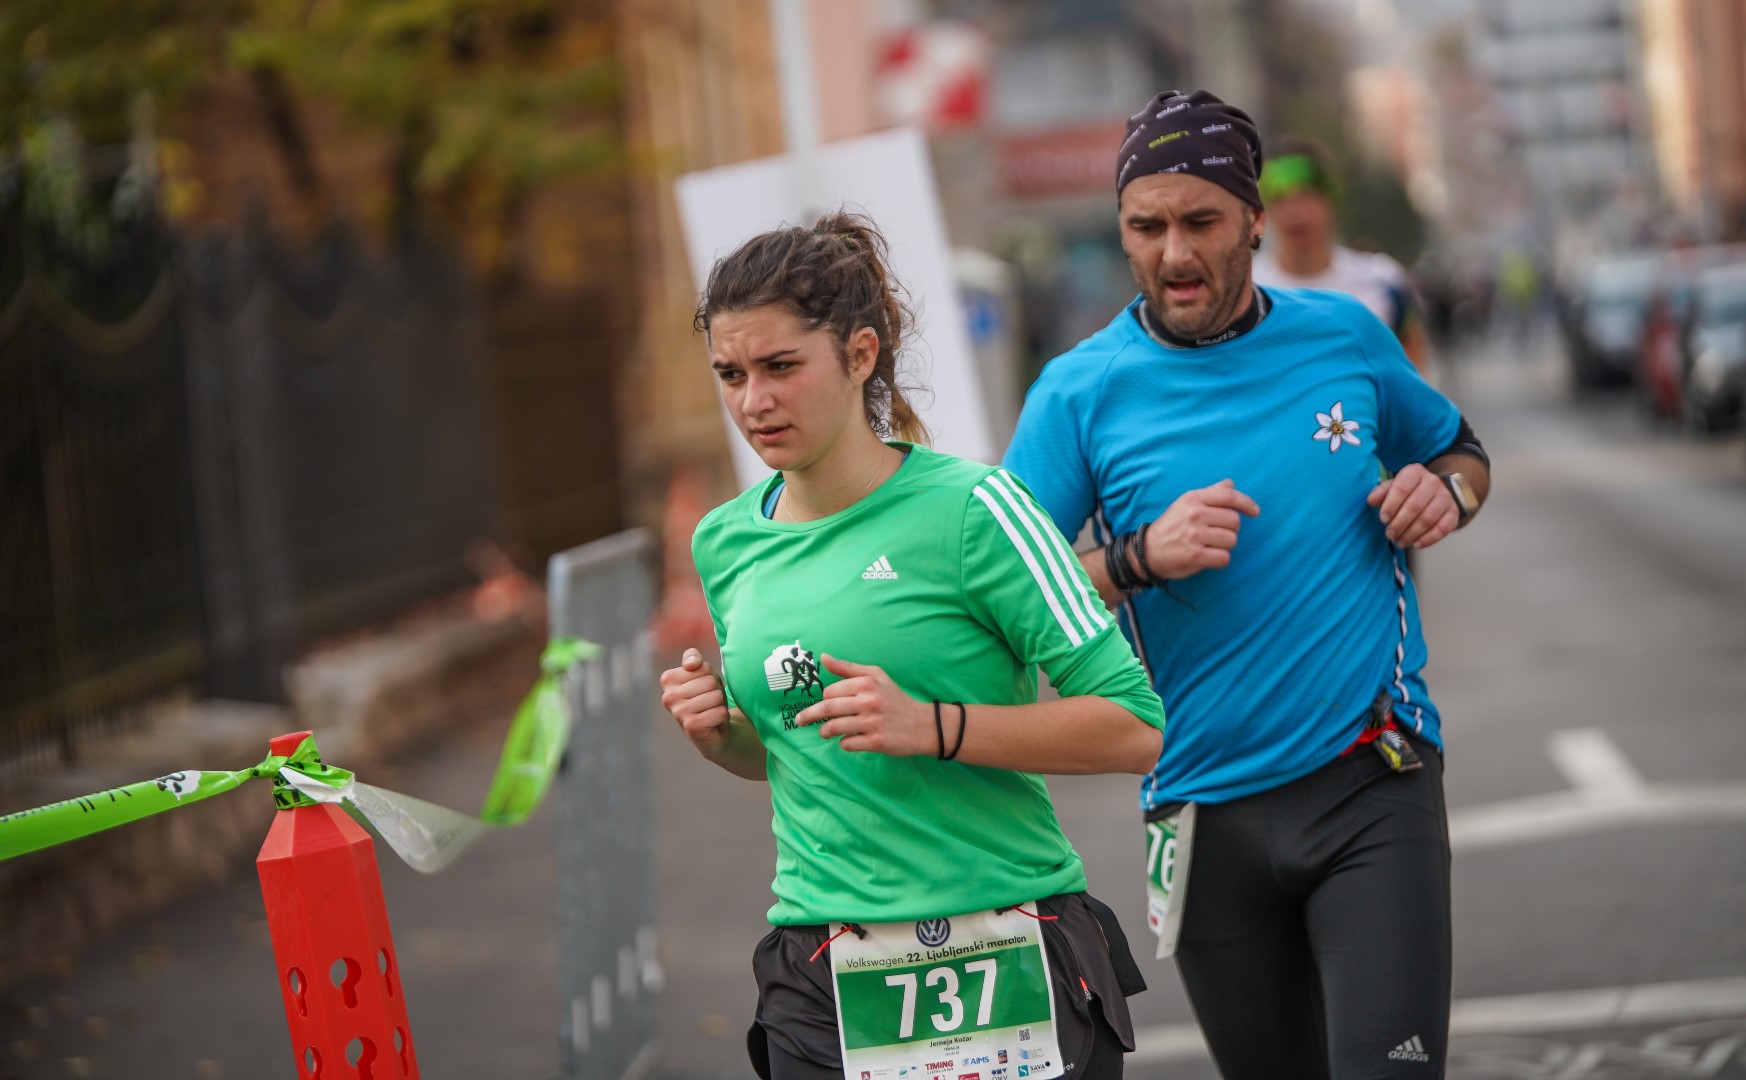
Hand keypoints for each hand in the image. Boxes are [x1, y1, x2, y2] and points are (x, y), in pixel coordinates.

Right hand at [658, 649, 730, 755]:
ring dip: (720, 705)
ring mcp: (678, 712)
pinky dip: (722, 717)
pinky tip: (714, 723)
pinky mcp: (691, 726)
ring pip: (716, 696)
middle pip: (710, 682)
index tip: (704, 689)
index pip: (703, 667)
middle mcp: (668, 696)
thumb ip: (694, 657)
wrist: (714, 729)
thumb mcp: (702, 672)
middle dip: (717, 691)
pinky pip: (720, 712)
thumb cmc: (707, 696)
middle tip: (710, 702)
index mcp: (668, 679)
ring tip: (711, 711)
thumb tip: (690, 664)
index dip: (711, 677)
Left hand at [794, 655, 930, 755]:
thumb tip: (823, 657)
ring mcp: (872, 723)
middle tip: (800, 720)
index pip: (831, 692)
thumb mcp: (876, 676)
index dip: (825, 699)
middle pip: (828, 709)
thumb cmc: (895, 698)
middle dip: (809, 715)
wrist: (922, 724)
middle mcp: (869, 701)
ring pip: (834, 727)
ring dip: (825, 731)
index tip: (824, 704)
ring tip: (825, 732)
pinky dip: (844, 743)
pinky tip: (849, 740)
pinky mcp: (876, 742)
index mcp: (867, 683)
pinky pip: (848, 744)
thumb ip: (848, 668)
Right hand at [1142, 479, 1261, 579]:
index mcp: (1194, 498)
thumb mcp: (1187, 504)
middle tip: (1216, 534)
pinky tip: (1209, 557)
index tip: (1255, 512)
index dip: (1246, 503)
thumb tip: (1231, 483)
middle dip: (1231, 529)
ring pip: (1232, 540)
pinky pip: (1224, 558)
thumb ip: (1210, 493)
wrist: (1147, 551)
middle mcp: (1195, 514)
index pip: (1228, 496)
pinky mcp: (1195, 555)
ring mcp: (1195, 535)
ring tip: (1210, 545)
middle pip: (1234, 521)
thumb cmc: (1172, 526)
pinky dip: (1220, 560)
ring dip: (1225, 546)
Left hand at [1367, 464, 1457, 548]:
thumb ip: (1381, 493)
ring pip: (1428, 518)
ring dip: (1411, 533)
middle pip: (1415, 505)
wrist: (1432, 492)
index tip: (1383, 519)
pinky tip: (1416, 544)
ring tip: (1400, 542)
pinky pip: (1443, 528)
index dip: (1391, 505)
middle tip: (1390, 534)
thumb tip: (1372, 501)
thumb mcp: (1391, 488)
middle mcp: (1432, 481)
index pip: (1401, 488)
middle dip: (1400, 523)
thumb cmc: (1406, 492)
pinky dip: (1428, 539)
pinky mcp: (1453, 512)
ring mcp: (1445, 496)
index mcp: (1414, 472)